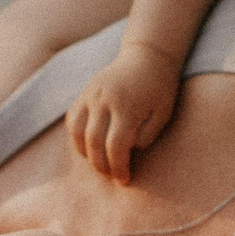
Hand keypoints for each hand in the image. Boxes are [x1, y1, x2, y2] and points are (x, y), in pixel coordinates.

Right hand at [66, 45, 181, 180]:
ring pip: (77, 133)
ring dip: (86, 154)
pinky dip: (77, 138)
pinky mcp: (84, 93)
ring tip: (100, 163)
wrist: (147, 56)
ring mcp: (90, 95)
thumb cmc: (160, 88)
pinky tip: (90, 147)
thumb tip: (126, 152)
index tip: (125, 179)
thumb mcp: (162, 114)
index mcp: (126, 106)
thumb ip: (145, 137)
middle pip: (94, 143)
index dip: (119, 167)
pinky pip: (72, 120)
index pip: (116, 146)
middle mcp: (104, 100)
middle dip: (102, 166)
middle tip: (113, 175)